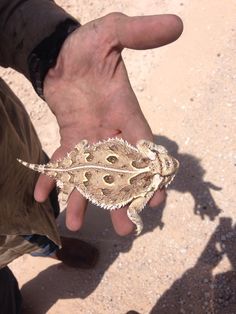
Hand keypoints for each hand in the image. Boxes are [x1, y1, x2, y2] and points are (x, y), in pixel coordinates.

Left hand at [34, 13, 182, 234]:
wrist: (63, 54)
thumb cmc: (89, 46)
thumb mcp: (113, 33)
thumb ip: (140, 33)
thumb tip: (175, 25)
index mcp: (126, 113)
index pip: (143, 148)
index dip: (149, 174)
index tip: (154, 201)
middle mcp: (110, 131)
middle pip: (117, 171)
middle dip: (119, 198)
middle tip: (123, 228)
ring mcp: (88, 138)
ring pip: (88, 173)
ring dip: (81, 197)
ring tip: (74, 221)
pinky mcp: (69, 138)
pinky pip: (61, 162)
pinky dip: (51, 177)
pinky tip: (41, 194)